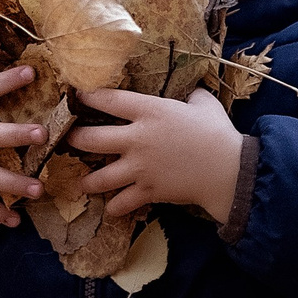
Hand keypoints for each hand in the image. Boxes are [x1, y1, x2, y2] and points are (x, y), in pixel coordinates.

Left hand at [67, 86, 244, 224]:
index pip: (107, 100)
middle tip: (67, 139)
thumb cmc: (217, 133)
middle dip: (73, 139)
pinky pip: (121, 203)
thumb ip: (191, 95)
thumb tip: (190, 91)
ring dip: (87, 180)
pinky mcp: (148, 191)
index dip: (87, 96)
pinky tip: (110, 206)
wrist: (230, 170)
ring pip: (99, 177)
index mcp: (149, 111)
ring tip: (81, 181)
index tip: (77, 96)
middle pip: (90, 139)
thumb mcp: (204, 104)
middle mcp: (137, 138)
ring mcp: (140, 168)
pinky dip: (114, 206)